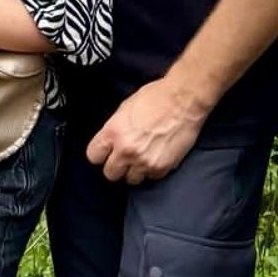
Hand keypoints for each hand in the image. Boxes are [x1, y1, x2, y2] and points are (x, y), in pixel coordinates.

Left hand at [85, 77, 208, 184]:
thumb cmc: (156, 97)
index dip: (100, 154)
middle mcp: (126, 150)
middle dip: (116, 166)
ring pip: (131, 179)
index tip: (106, 152)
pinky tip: (157, 155)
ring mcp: (144, 161)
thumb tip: (111, 141)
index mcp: (114, 132)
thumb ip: (115, 128)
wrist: (184, 100)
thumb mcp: (125, 108)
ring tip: (143, 156)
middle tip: (125, 156)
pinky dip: (153, 170)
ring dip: (135, 170)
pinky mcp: (161, 168)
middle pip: (110, 173)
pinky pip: (151, 177)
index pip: (93, 156)